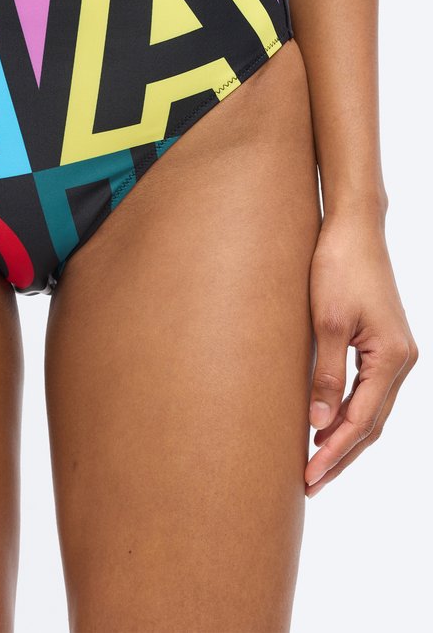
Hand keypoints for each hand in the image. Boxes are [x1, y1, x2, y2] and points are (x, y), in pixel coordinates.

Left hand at [305, 210, 416, 495]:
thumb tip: (318, 422)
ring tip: (315, 463)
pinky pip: (368, 390)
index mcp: (392, 357)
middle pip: (371, 422)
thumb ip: (326, 374)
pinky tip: (326, 423)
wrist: (353, 227)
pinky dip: (349, 412)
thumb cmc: (339, 266)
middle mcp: (402, 359)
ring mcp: (395, 352)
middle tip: (309, 483)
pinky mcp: (383, 343)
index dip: (333, 450)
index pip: (361, 420)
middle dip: (340, 454)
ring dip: (345, 437)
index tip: (308, 474)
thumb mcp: (327, 321)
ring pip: (371, 409)